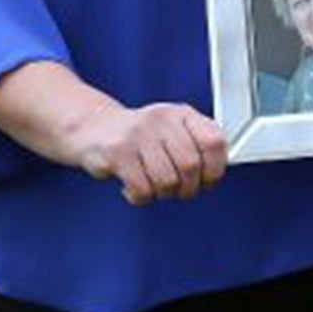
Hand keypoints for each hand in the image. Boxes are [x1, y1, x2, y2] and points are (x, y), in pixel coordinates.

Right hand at [71, 100, 228, 204]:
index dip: (215, 168)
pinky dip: (141, 197)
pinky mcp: (117, 152)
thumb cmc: (140, 136)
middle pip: (191, 165)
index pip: (214, 140)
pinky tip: (134, 188)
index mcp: (180, 114)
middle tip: (178, 190)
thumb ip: (196, 143)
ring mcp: (138, 134)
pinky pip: (142, 189)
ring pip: (167, 180)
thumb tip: (219, 169)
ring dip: (163, 194)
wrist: (93, 129)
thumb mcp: (172, 129)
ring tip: (153, 186)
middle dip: (188, 188)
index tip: (208, 180)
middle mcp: (161, 119)